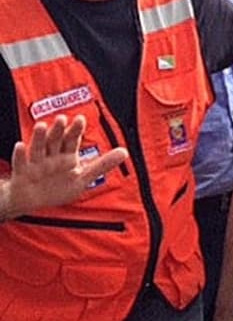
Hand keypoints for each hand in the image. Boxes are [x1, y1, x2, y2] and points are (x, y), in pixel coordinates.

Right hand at [3, 115, 127, 219]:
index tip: (80, 119)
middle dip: (58, 131)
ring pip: (38, 148)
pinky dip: (20, 155)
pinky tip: (20, 146)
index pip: (72, 140)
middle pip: (55, 141)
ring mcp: (36, 164)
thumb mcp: (83, 177)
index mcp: (67, 156)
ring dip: (39, 138)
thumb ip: (103, 165)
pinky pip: (20, 163)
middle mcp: (51, 157)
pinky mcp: (23, 174)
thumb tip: (125, 152)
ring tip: (42, 126)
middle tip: (62, 119)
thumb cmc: (58, 187)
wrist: (32, 201)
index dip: (75, 130)